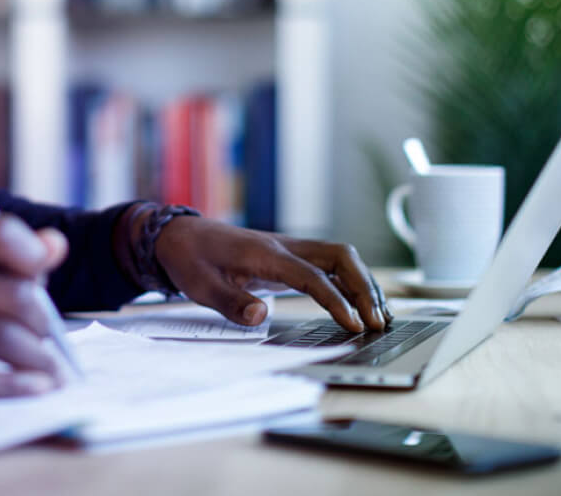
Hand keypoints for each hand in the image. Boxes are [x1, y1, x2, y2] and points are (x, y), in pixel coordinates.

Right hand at [0, 216, 68, 398]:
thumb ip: (1, 255)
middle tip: (52, 340)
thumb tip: (57, 246)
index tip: (44, 279)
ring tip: (51, 371)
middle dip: (44, 324)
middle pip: (13, 296)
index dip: (33, 255)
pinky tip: (33, 388)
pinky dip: (12, 387)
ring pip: (0, 339)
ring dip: (38, 359)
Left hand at [153, 217, 390, 331]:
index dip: (336, 299)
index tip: (353, 324)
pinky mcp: (289, 256)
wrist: (180, 235)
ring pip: (340, 257)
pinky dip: (351, 280)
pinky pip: (330, 263)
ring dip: (364, 283)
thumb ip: (230, 301)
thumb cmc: (190, 259)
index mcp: (264, 253)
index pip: (312, 275)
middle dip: (364, 287)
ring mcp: (289, 249)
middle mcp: (284, 246)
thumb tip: (261, 316)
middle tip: (378, 322)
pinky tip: (362, 303)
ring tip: (381, 317)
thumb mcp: (200, 285)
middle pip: (339, 256)